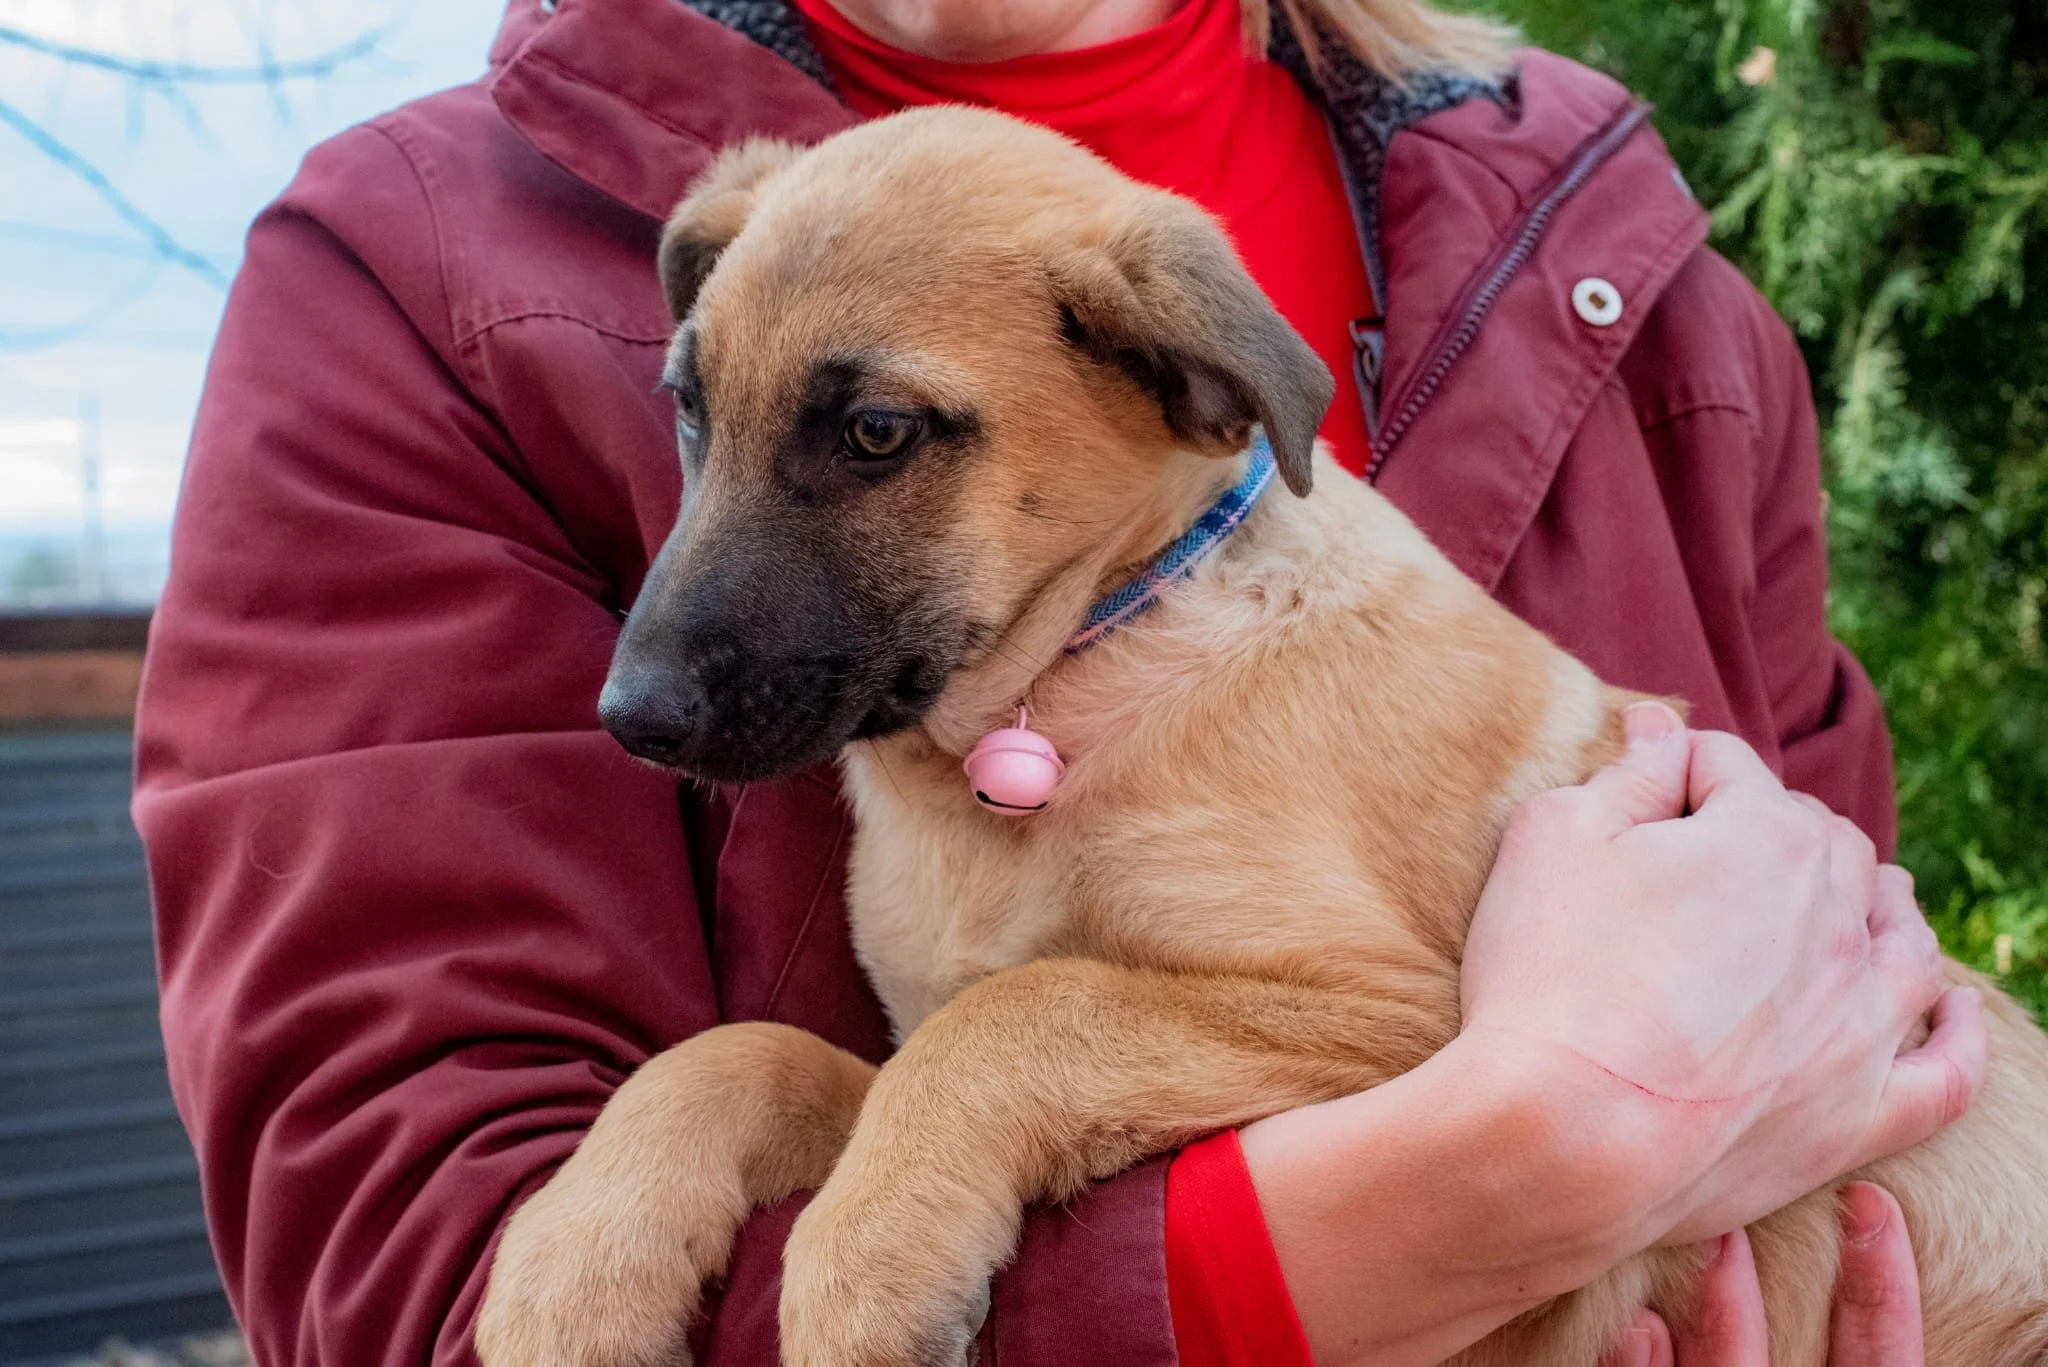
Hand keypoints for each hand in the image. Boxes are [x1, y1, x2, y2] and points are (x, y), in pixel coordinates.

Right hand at [1240, 706, 1983, 1366]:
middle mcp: (1838, 918)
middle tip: (1714, 856)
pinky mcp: (1861, 1113)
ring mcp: (1862, 1021)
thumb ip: (1625, 774)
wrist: (1565, 1134)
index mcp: (1765, 835)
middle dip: (1775, 831)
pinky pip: (1947, 1070)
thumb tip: (1663, 727)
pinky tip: (1950, 1008)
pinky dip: (1957, 1034)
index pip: (1725, 767)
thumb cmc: (1547, 974)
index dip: (1672, 768)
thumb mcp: (1556, 837)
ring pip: (1902, 939)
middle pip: (1825, 844)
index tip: (1633, 789)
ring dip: (1880, 908)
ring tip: (1855, 903)